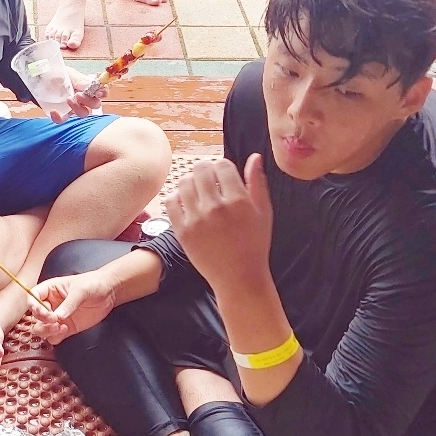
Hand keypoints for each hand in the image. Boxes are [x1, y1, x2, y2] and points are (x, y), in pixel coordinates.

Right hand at [30, 270, 117, 344]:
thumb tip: (58, 316)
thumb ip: (69, 303)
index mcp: (49, 290)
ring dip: (47, 331)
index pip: (32, 297)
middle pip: (35, 316)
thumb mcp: (81, 290)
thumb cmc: (93, 284)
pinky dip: (56, 336)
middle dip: (42, 320)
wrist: (109, 293)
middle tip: (55, 320)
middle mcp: (50, 304)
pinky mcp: (66, 328)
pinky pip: (53, 337)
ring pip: (41, 328)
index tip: (44, 312)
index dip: (34, 306)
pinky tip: (66, 330)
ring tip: (60, 327)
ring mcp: (57, 317)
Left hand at [57, 66, 101, 120]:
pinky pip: (63, 119)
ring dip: (78, 108)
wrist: (41, 77)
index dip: (103, 93)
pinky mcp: (62, 112)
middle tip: (78, 95)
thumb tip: (90, 85)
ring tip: (68, 99)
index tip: (98, 93)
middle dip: (89, 101)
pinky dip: (59, 118)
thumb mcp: (69, 74)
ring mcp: (74, 106)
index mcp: (88, 87)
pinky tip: (53, 112)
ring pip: (83, 113)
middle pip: (95, 105)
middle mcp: (84, 98)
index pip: (102, 92)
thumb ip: (80, 80)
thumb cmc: (58, 73)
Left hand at [166, 153, 273, 295]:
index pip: (222, 165)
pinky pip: (171, 201)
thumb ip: (257, 183)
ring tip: (198, 191)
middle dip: (206, 170)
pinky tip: (187, 202)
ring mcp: (196, 219)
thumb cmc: (254, 245)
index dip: (223, 166)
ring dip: (191, 181)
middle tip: (210, 181)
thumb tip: (254, 157)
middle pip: (201, 169)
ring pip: (184, 182)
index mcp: (238, 201)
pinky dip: (177, 196)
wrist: (239, 278)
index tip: (224, 176)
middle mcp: (215, 207)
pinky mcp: (182, 231)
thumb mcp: (263, 213)